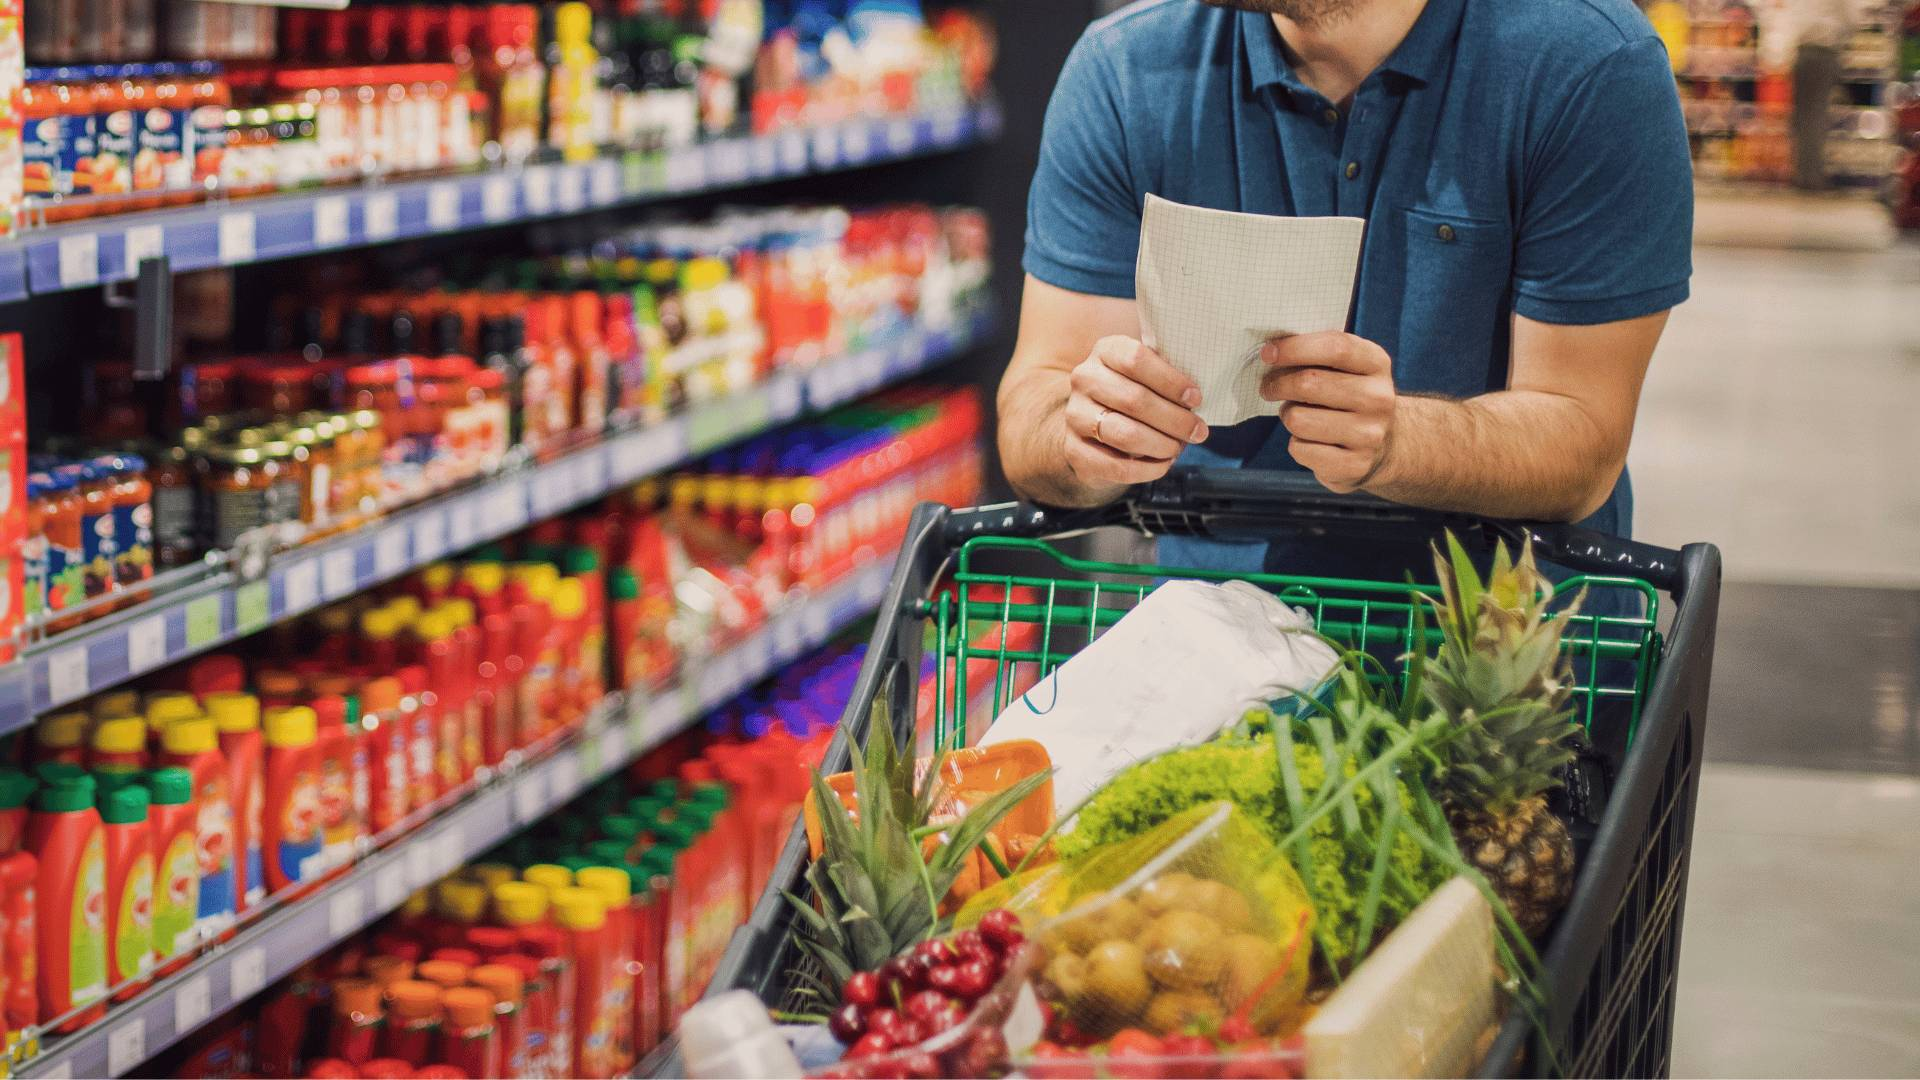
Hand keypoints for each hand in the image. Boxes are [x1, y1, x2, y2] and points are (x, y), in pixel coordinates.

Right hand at [1061, 335, 1210, 488]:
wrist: (1094, 424)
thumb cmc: (1134, 393)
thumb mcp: (1148, 374)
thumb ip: (1167, 377)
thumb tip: (1195, 399)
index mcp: (1106, 351)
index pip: (1136, 359)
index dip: (1170, 381)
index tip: (1195, 398)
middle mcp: (1085, 379)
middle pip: (1134, 400)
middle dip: (1174, 420)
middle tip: (1198, 431)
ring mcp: (1075, 415)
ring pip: (1124, 433)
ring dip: (1161, 445)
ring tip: (1178, 448)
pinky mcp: (1073, 449)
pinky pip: (1114, 466)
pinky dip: (1146, 469)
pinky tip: (1162, 464)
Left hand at [1261, 331, 1397, 492]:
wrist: (1384, 446)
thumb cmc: (1348, 397)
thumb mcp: (1346, 368)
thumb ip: (1316, 354)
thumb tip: (1270, 353)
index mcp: (1376, 364)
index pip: (1335, 347)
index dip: (1295, 348)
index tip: (1267, 353)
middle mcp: (1378, 398)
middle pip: (1309, 383)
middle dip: (1277, 384)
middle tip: (1268, 388)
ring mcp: (1369, 434)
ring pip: (1298, 419)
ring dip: (1287, 415)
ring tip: (1296, 415)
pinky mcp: (1355, 465)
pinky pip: (1300, 449)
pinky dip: (1296, 444)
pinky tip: (1310, 440)